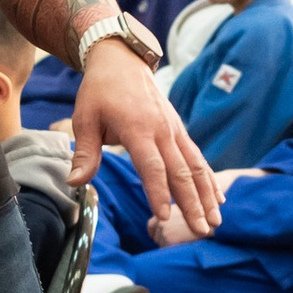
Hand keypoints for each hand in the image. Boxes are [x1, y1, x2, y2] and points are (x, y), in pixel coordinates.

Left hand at [71, 38, 222, 237]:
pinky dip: (209, 180)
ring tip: (217, 222)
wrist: (122, 60)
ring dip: (207, 196)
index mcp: (138, 129)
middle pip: (182, 172)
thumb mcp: (85, 118)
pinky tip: (218, 199)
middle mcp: (162, 130)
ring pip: (196, 167)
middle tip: (203, 231)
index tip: (166, 218)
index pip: (152, 167)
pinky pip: (197, 158)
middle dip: (193, 204)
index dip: (159, 193)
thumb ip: (84, 153)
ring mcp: (174, 130)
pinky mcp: (179, 131)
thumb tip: (74, 183)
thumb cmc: (100, 91)